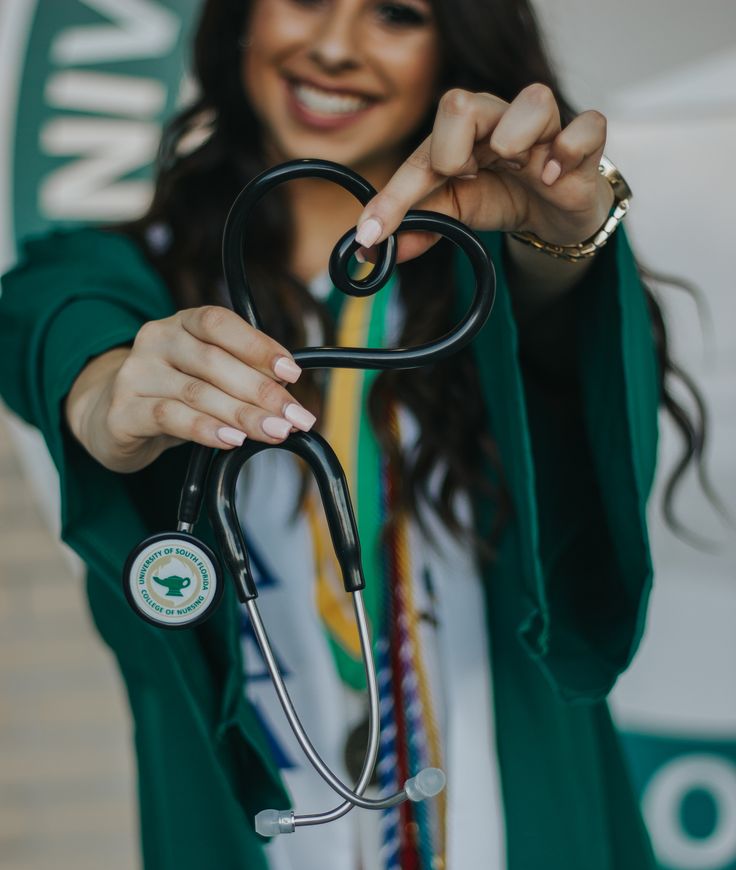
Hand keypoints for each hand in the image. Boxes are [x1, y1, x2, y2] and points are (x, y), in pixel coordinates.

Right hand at [66, 306, 315, 472]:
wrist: (112, 417)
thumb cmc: (173, 393)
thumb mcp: (208, 376)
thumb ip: (243, 373)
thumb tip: (286, 388)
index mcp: (181, 323)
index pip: (219, 323)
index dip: (257, 345)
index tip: (291, 372)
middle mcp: (156, 340)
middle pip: (214, 362)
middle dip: (262, 391)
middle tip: (295, 416)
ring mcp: (135, 374)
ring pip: (197, 392)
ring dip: (243, 414)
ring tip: (275, 431)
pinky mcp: (123, 411)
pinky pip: (169, 417)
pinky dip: (206, 429)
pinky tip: (232, 440)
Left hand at [354, 84, 613, 263]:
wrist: (552, 212)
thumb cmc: (502, 195)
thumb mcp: (456, 211)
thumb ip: (420, 223)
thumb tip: (373, 249)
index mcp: (462, 132)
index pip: (421, 152)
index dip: (395, 195)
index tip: (374, 232)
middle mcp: (499, 119)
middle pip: (461, 103)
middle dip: (451, 151)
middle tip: (463, 178)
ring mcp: (545, 129)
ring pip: (533, 99)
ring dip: (513, 137)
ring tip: (513, 167)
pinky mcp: (584, 145)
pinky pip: (588, 126)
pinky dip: (568, 149)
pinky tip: (550, 175)